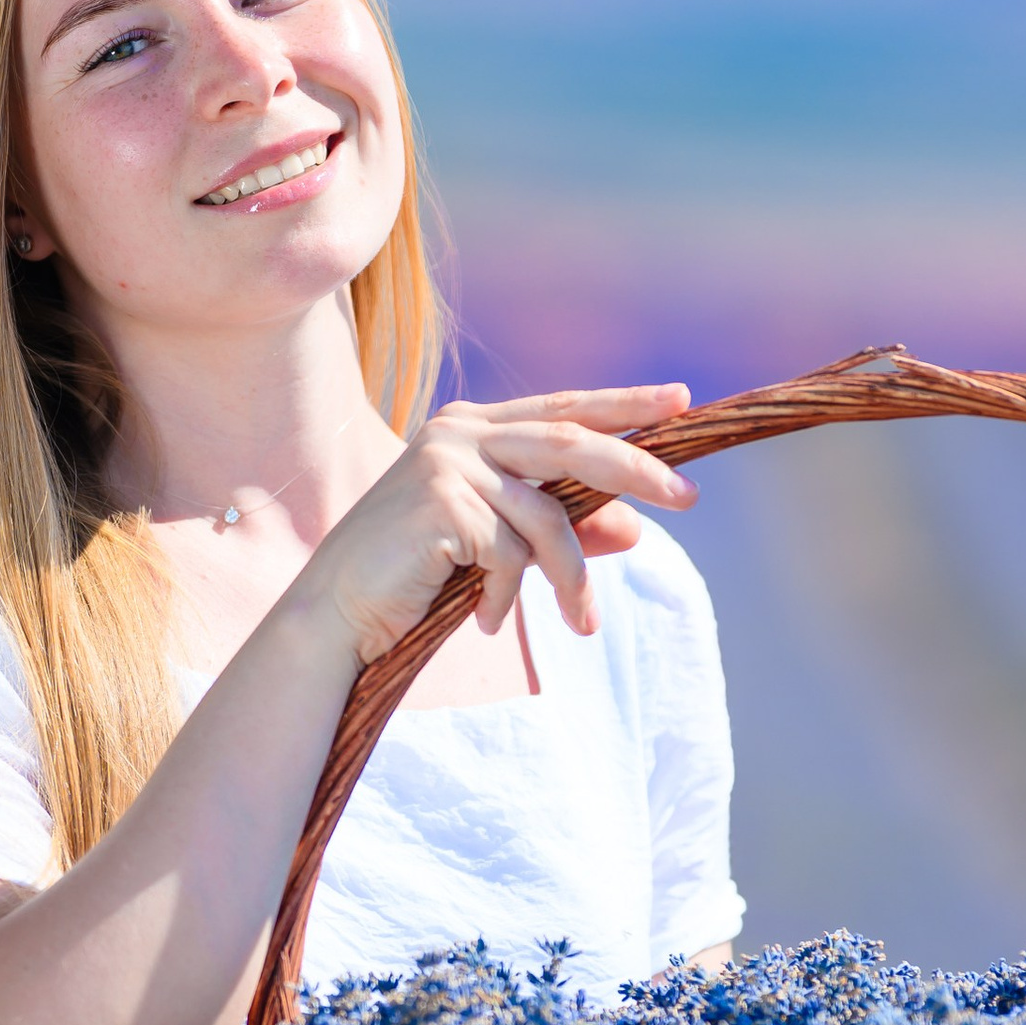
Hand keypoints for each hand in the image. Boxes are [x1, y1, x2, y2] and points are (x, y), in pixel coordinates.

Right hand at [297, 385, 700, 662]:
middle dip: (635, 468)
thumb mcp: (499, 549)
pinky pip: (509, 555)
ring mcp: (447, 463)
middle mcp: (459, 433)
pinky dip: (507, 596)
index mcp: (471, 428)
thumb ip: (562, 530)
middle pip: (569, 442)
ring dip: (572, 578)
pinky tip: (484, 619)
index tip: (681, 401)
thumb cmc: (416, 578)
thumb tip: (635, 527)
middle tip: (688, 497)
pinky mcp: (441, 503)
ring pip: (547, 517)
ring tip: (581, 623)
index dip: (623, 404)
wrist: (338, 612)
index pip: (562, 408)